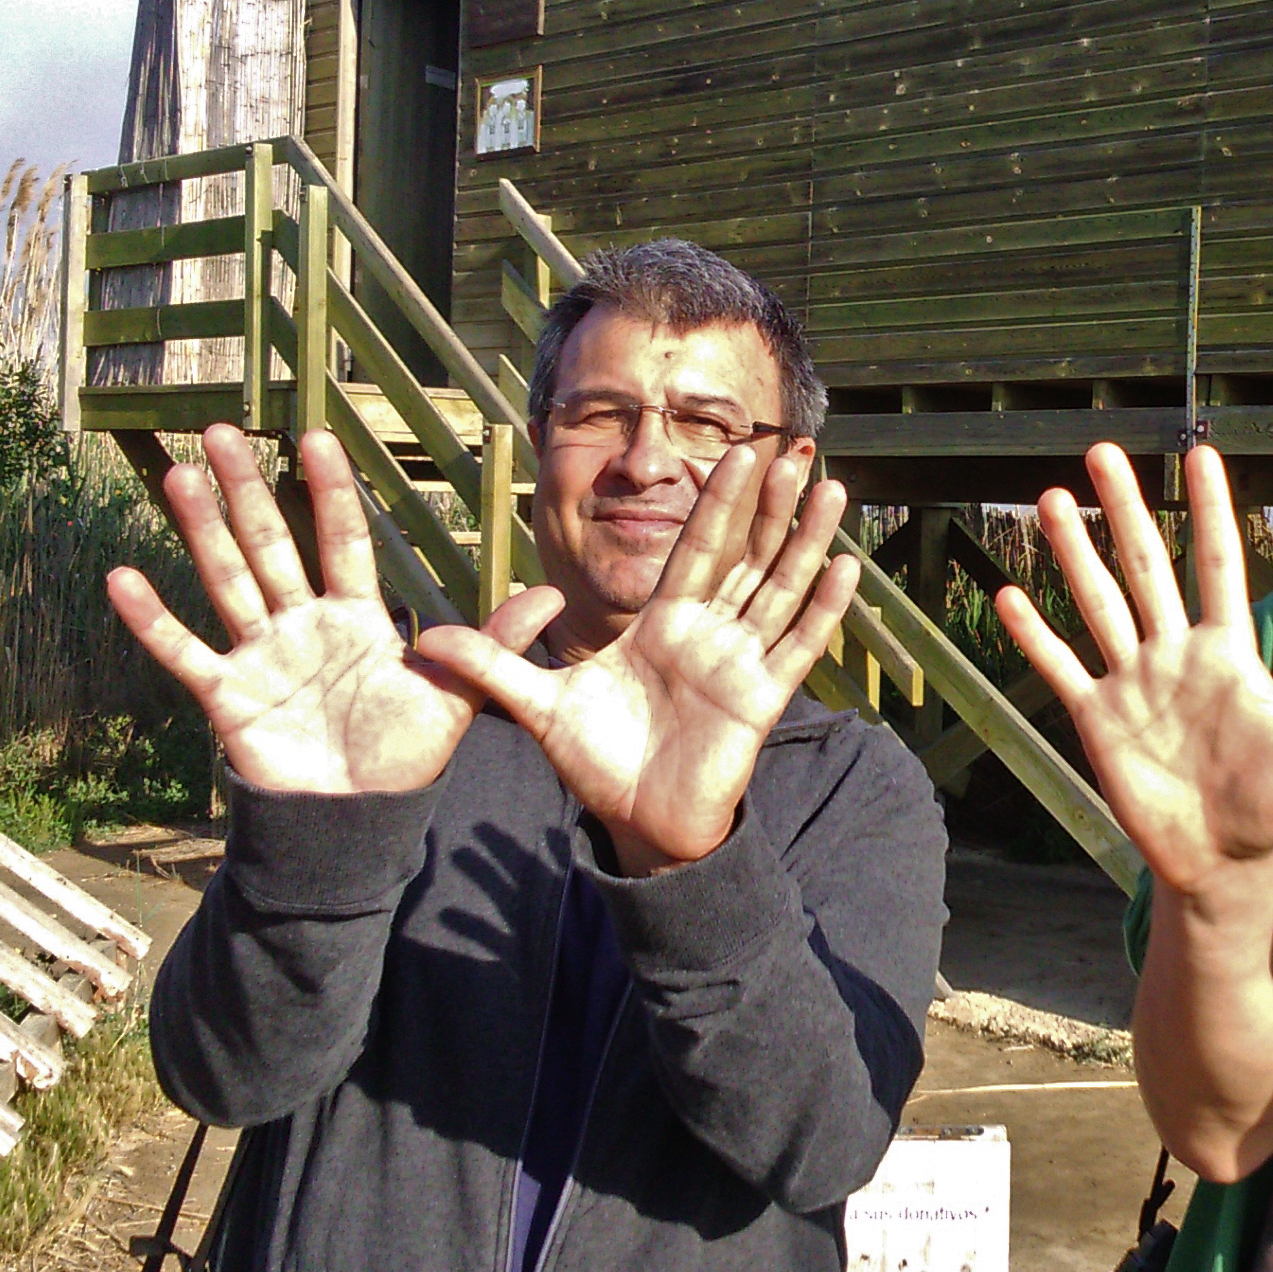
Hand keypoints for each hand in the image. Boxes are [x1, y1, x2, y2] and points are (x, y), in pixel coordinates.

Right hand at [107, 425, 540, 794]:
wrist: (358, 821)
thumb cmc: (403, 756)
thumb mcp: (455, 697)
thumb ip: (491, 643)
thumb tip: (550, 596)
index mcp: (356, 617)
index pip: (344, 540)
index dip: (331, 491)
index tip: (317, 436)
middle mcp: (302, 624)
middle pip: (272, 543)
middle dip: (248, 488)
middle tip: (222, 430)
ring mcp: (261, 654)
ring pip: (227, 579)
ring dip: (201, 530)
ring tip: (178, 474)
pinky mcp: (227, 695)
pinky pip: (184, 651)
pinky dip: (151, 619)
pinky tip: (120, 577)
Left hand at [413, 445, 858, 871]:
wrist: (635, 824)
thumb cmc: (597, 762)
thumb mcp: (538, 706)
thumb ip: (494, 665)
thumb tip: (426, 640)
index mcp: (661, 623)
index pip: (694, 548)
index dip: (715, 501)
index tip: (736, 451)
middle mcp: (707, 633)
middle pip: (745, 553)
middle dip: (767, 503)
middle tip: (792, 447)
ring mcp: (739, 663)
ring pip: (779, 588)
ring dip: (806, 540)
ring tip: (832, 489)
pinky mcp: (759, 699)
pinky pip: (796, 646)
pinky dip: (822, 609)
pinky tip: (846, 570)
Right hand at [996, 444, 1272, 901]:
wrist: (1224, 861)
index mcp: (1228, 648)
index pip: (1219, 562)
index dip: (1211, 508)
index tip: (1202, 453)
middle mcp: (1176, 652)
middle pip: (1147, 565)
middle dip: (1125, 509)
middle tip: (1103, 451)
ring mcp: (1134, 682)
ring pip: (1099, 602)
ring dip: (1073, 553)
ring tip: (1047, 500)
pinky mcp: (1099, 719)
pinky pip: (1062, 668)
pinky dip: (1035, 636)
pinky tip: (1007, 597)